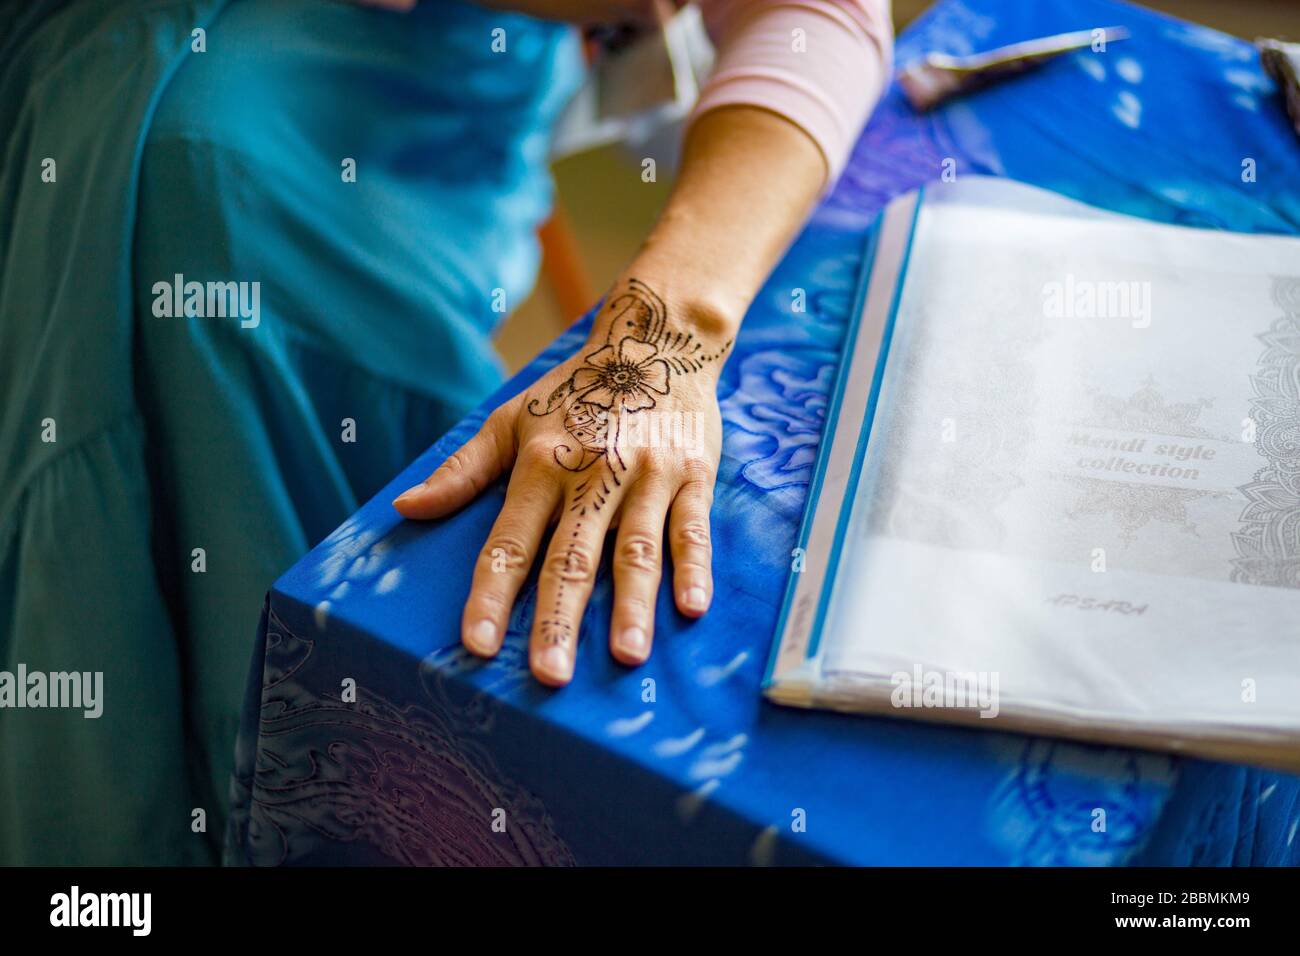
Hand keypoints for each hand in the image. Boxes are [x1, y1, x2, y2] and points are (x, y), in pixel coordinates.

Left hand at [394, 278, 732, 685]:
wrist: (654, 344)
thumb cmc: (573, 393)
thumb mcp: (510, 421)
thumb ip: (462, 471)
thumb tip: (405, 509)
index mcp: (541, 464)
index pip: (509, 541)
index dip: (491, 594)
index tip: (477, 645)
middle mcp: (592, 473)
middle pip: (571, 557)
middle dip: (559, 620)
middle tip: (549, 676)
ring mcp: (645, 476)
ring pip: (635, 550)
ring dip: (631, 606)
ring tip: (627, 658)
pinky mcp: (691, 476)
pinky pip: (691, 528)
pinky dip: (694, 568)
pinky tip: (691, 608)